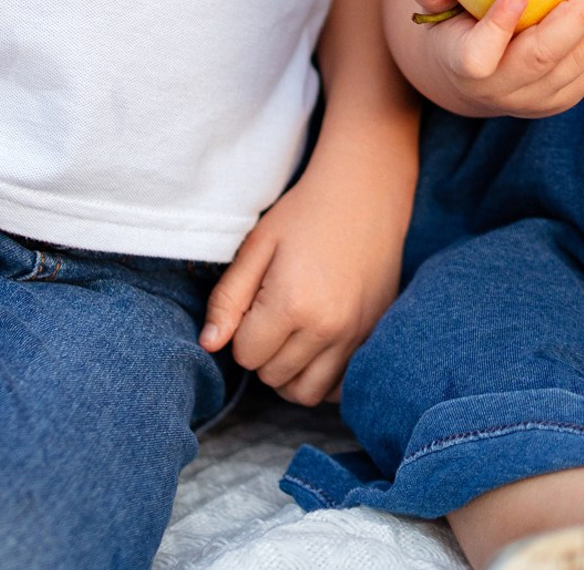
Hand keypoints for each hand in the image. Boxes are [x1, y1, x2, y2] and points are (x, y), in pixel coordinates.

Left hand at [197, 140, 410, 404]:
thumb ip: (229, 298)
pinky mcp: (375, 334)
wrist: (365, 190)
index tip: (254, 300)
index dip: (241, 330)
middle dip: (262, 352)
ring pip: (306, 393)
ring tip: (289, 335)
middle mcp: (328, 329)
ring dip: (289, 372)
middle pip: (274, 377)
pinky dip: (322, 377)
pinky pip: (340, 386)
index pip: (246, 355)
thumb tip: (208, 344)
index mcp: (293, 304)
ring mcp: (356, 335)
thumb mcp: (258, 245)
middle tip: (270, 312)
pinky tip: (315, 346)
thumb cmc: (305, 212)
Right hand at [404, 0, 583, 119]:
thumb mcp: (437, 7)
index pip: (478, 56)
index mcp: (463, 66)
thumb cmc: (453, 24)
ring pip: (571, 70)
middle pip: (539, 60)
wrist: (472, 77)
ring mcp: (530, 103)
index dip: (497, 28)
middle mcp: (497, 92)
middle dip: (573, 20)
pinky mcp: (556, 104)